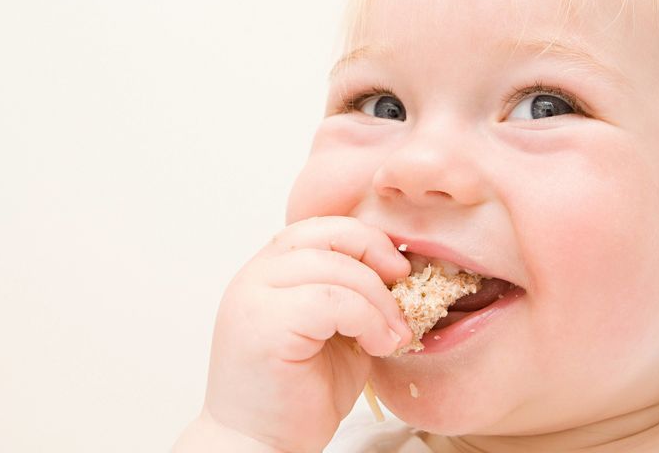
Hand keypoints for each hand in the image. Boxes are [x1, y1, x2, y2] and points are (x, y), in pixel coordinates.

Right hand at [191, 217, 411, 452]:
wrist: (259, 447)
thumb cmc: (297, 397)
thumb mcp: (334, 333)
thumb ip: (353, 297)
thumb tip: (401, 272)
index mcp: (268, 272)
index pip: (320, 228)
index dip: (365, 240)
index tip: (398, 270)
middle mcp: (254, 277)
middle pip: (327, 235)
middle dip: (375, 256)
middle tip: (405, 291)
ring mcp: (253, 298)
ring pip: (334, 268)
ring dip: (378, 299)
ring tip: (394, 335)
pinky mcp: (264, 326)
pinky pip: (331, 302)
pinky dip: (368, 320)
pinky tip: (377, 345)